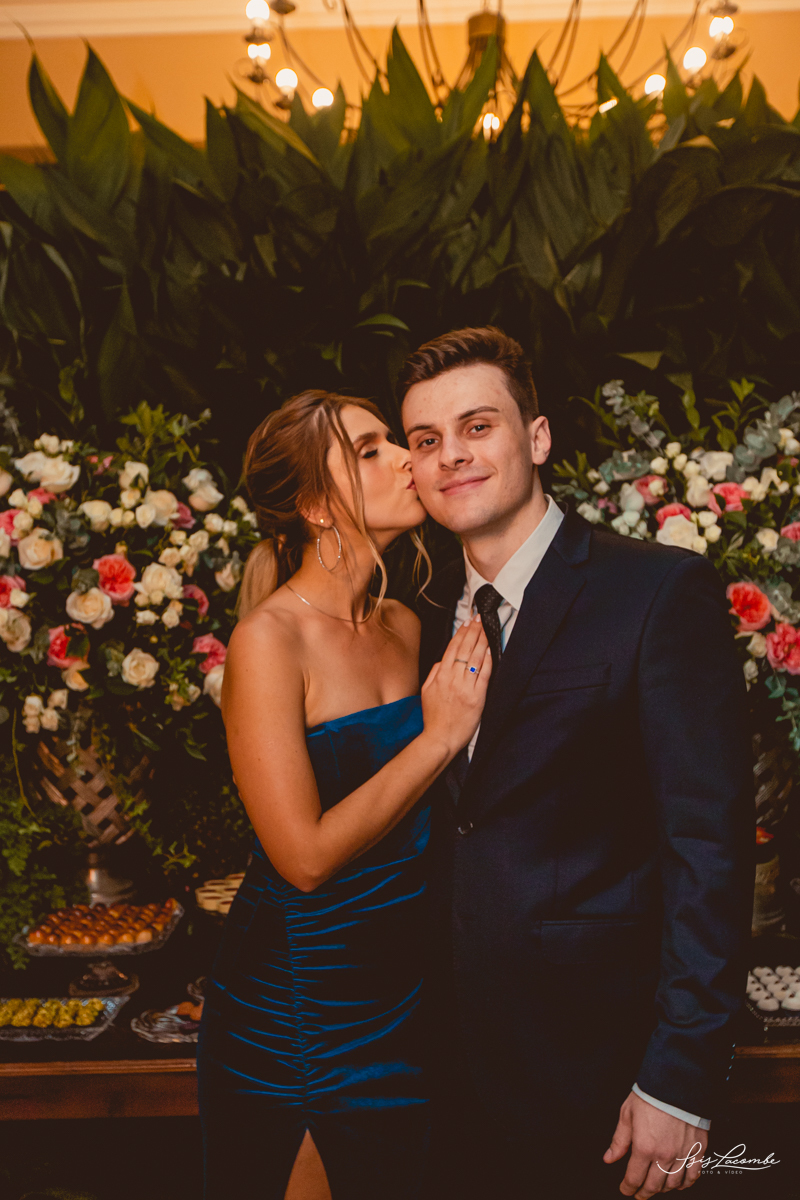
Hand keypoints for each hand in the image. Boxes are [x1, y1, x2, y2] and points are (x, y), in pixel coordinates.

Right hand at [420, 616, 491, 758]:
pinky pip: (485, 675)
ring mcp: (466, 687)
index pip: (452, 648)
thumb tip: (443, 661)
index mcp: (440, 676)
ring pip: (476, 658)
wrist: (440, 738)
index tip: (467, 623)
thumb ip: (434, 673)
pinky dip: (488, 661)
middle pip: (465, 649)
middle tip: (479, 619)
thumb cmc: (433, 717)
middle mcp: (453, 679)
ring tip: (486, 629)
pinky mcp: (477, 697)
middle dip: (473, 631)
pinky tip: (491, 650)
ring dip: (482, 641)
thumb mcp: (426, 691)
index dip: (461, 633)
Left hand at [604, 1092, 706, 1194]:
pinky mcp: (697, 1149)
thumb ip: (619, 1140)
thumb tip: (609, 1158)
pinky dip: (686, 1183)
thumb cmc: (651, 1095)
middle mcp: (664, 1156)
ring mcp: (682, 1154)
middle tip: (638, 1194)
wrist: (677, 1082)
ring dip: (663, 1189)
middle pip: (653, 1185)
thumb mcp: (627, 1114)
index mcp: (644, 1148)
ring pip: (672, 1184)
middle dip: (643, 1192)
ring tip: (656, 1188)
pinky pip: (693, 1175)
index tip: (625, 1190)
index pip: (634, 1178)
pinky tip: (679, 1184)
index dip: (628, 1188)